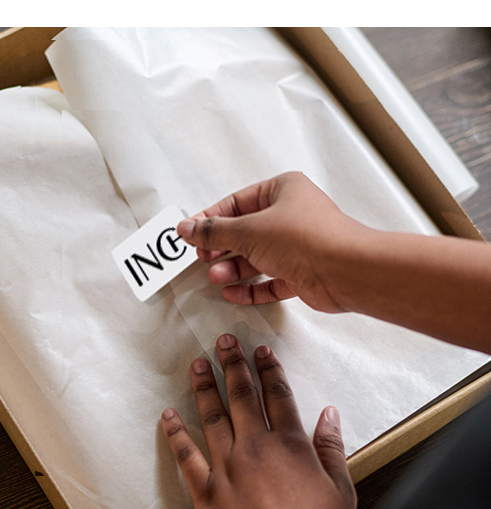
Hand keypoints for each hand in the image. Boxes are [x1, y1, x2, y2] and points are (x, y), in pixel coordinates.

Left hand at [161, 334, 355, 508]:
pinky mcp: (206, 492)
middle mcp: (255, 448)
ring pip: (212, 416)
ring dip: (204, 387)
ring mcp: (227, 468)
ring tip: (198, 365)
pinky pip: (186, 457)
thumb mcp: (340, 491)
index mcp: (289, 445)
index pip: (278, 395)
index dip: (269, 369)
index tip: (261, 352)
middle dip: (234, 365)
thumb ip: (331, 447)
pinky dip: (175, 434)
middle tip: (225, 342)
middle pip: (243, 396)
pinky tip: (168, 415)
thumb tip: (329, 414)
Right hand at [177, 172, 364, 311]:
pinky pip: (270, 280)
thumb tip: (187, 228)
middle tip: (202, 256)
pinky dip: (251, 287)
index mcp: (282, 191)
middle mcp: (290, 216)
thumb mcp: (249, 230)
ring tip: (215, 275)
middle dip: (221, 246)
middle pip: (245, 231)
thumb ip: (214, 231)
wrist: (346, 271)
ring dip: (234, 268)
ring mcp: (297, 246)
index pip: (236, 202)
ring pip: (257, 257)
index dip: (210, 218)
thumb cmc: (307, 239)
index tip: (190, 233)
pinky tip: (233, 292)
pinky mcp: (302, 273)